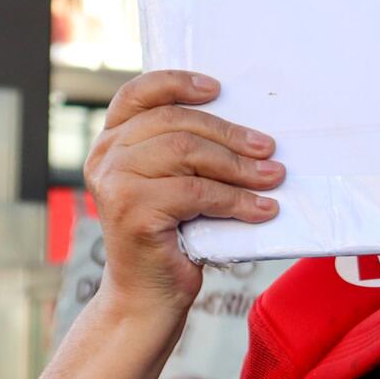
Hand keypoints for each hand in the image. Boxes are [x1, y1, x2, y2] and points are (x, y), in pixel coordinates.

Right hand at [83, 71, 281, 313]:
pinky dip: (237, 200)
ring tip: (273, 177)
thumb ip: (185, 152)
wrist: (148, 295)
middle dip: (229, 135)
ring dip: (240, 166)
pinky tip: (263, 209)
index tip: (217, 88)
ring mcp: (114, 183)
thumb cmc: (172, 236)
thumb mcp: (174, 184)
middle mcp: (106, 158)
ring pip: (188, 154)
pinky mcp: (133, 211)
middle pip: (175, 124)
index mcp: (112, 142)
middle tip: (269, 148)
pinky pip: (197, 193)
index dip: (177, 83)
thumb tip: (247, 130)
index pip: (138, 95)